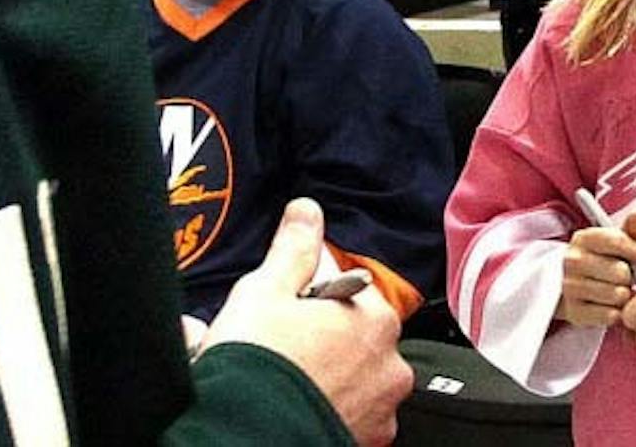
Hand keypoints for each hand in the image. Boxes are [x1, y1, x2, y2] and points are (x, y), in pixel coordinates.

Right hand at [202, 199, 406, 446]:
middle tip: (275, 345)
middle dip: (318, 337)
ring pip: (352, 377)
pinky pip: (349, 413)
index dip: (305, 296)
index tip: (281, 310)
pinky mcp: (366, 442)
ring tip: (280, 377)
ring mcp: (381, 409)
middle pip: (350, 335)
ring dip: (324, 373)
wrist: (246, 435)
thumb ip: (293, 248)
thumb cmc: (259, 364)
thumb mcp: (265, 289)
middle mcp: (389, 364)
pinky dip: (326, 407)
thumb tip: (307, 211)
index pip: (343, 288)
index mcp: (372, 317)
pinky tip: (293, 402)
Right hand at [555, 209, 635, 327]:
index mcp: (583, 238)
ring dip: (625, 296)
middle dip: (631, 277)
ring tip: (620, 292)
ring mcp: (570, 286)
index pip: (616, 241)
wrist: (571, 286)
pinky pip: (610, 316)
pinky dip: (617, 314)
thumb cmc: (602, 260)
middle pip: (620, 272)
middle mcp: (572, 260)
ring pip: (617, 295)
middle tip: (628, 279)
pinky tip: (612, 306)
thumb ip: (631, 228)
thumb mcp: (614, 242)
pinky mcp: (573, 311)